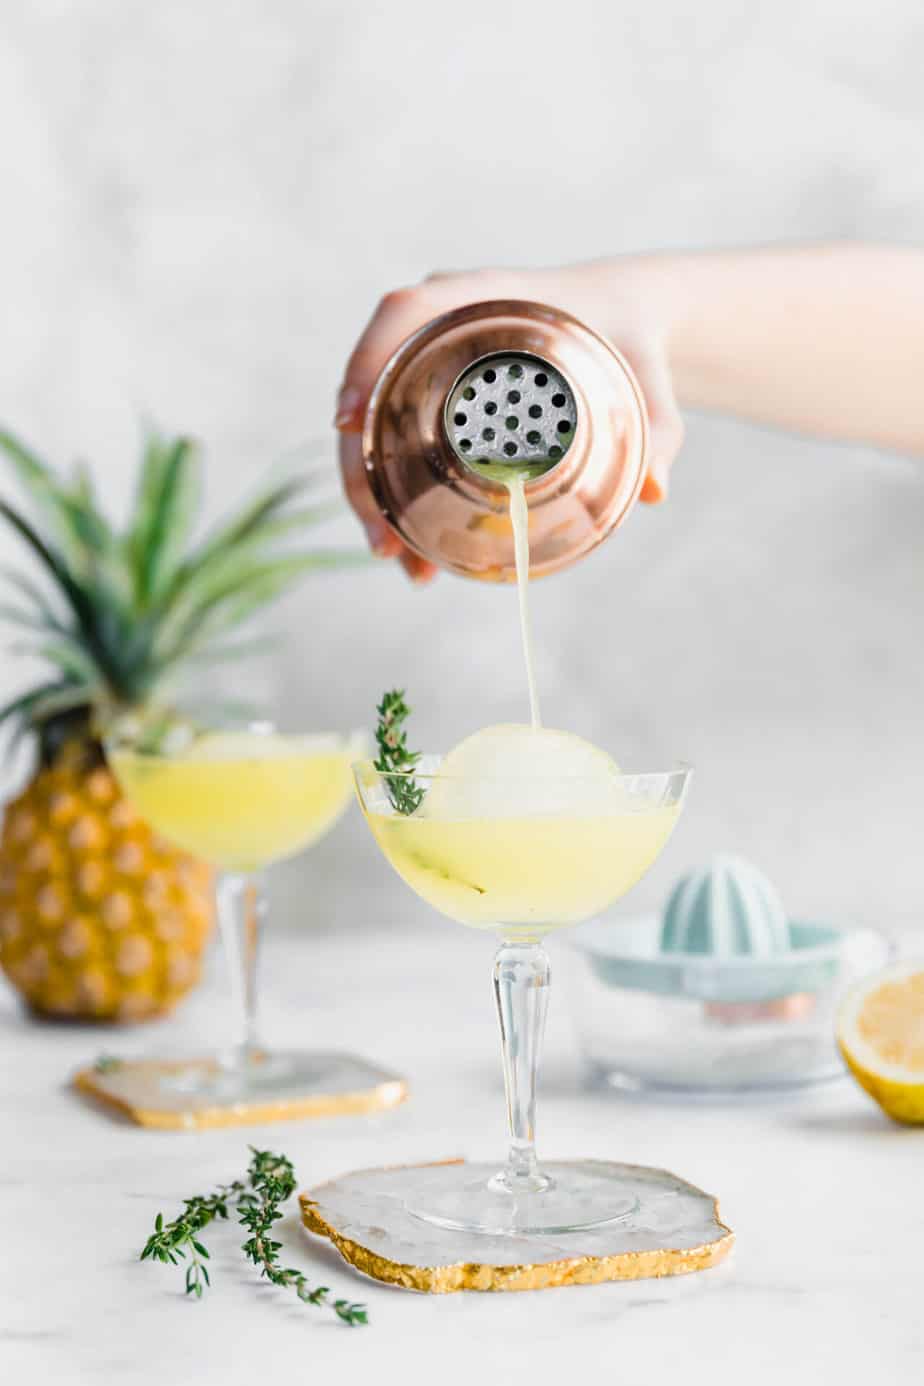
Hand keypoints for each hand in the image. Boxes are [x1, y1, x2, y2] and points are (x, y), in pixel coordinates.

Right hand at [335, 264, 683, 580]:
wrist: (622, 317)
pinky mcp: (433, 395)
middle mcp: (442, 326)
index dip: (366, 364)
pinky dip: (395, 491)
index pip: (403, 314)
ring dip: (374, 495)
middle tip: (384, 544)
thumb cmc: (627, 334)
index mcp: (481, 297)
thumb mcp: (644, 373)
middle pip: (373, 389)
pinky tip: (411, 548)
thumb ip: (657, 425)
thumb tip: (656, 492)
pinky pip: (395, 438)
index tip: (348, 422)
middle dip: (363, 471)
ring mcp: (430, 362)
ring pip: (376, 426)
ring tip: (398, 562)